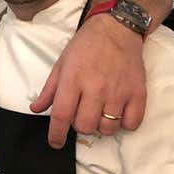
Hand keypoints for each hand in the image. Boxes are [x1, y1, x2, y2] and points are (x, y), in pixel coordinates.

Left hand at [30, 14, 146, 148]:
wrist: (115, 30)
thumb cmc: (84, 47)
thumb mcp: (60, 65)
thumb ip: (49, 90)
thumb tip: (35, 109)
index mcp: (73, 80)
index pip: (62, 116)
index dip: (56, 134)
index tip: (55, 143)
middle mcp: (95, 88)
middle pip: (85, 126)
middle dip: (79, 126)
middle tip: (81, 114)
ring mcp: (118, 92)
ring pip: (107, 128)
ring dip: (101, 126)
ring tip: (99, 112)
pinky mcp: (137, 93)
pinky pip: (131, 123)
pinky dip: (123, 124)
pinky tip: (117, 113)